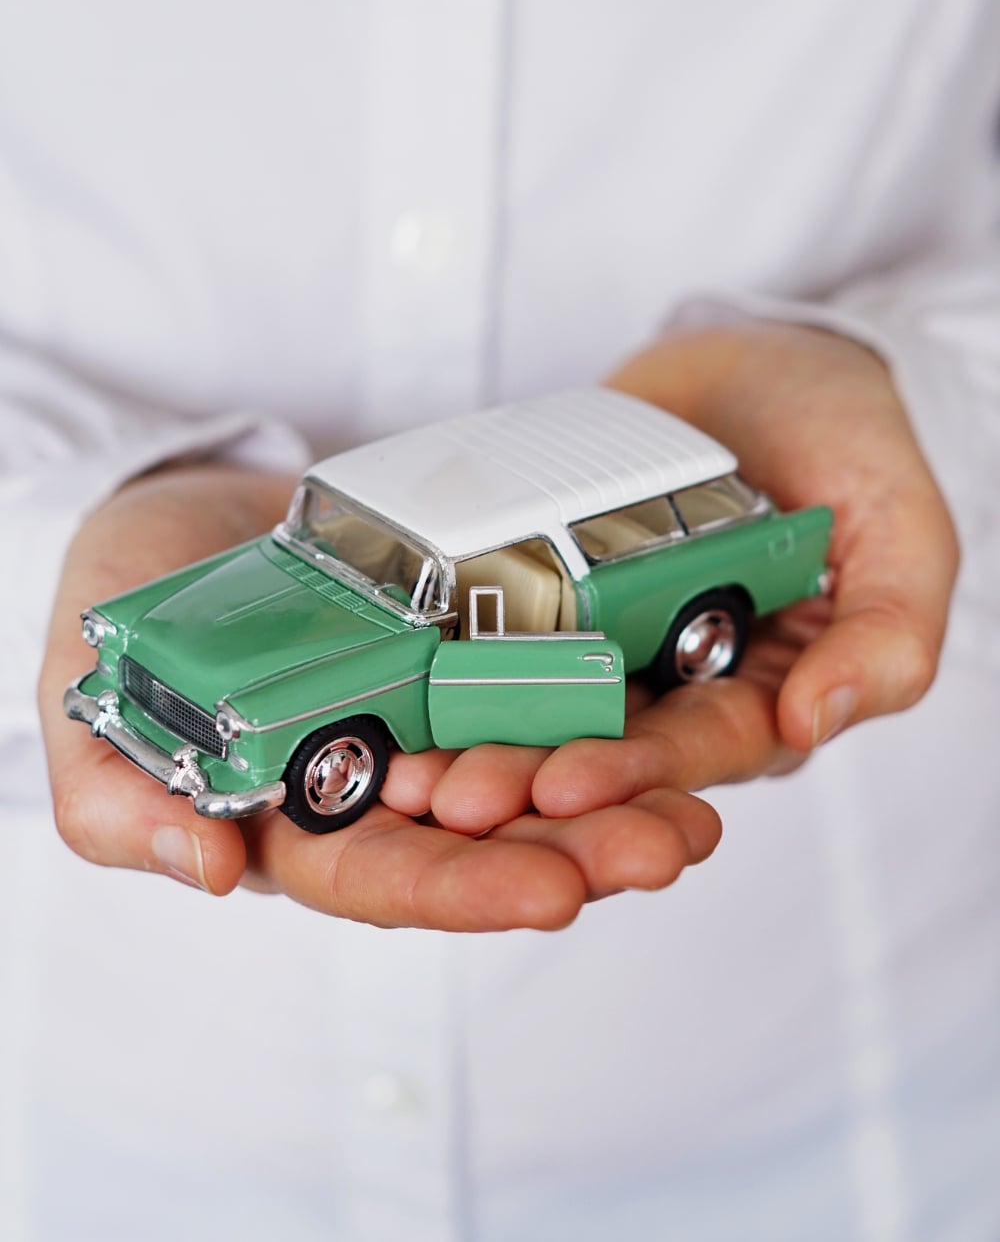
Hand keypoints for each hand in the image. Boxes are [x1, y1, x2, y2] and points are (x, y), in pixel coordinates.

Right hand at [37, 465, 720, 928]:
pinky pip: (540, 680)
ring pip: (531, 769)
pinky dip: (603, 703)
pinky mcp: (464, 648)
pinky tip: (675, 715)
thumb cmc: (120, 612)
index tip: (554, 893)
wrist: (176, 511)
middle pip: (486, 836)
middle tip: (673, 848)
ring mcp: (427, 711)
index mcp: (296, 820)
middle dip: (579, 849)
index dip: (466, 889)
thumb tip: (210, 875)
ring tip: (702, 806)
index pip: (385, 876)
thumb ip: (122, 804)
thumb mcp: (91, 711)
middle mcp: (378, 780)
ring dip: (618, 793)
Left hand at [384, 322, 958, 831]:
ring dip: (481, 744)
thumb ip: (886, 632)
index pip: (701, 749)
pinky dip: (454, 668)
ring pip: (544, 707)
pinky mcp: (556, 589)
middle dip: (532, 779)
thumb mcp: (901, 531)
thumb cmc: (848, 443)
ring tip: (411, 771)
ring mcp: (614, 636)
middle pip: (607, 747)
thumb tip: (818, 718)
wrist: (762, 360)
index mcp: (767, 690)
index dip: (633, 775)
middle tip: (454, 797)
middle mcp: (682, 681)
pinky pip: (503, 633)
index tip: (562, 789)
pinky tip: (398, 690)